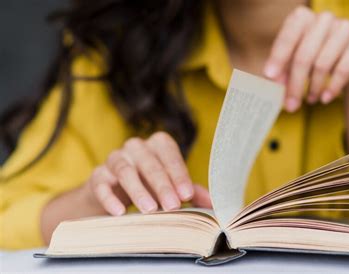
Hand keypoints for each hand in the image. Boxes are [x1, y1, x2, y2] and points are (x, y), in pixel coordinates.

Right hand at [84, 131, 211, 215]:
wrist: (113, 191)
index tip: (187, 195)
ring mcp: (115, 159)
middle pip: (149, 163)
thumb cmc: (150, 185)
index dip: (179, 174)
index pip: (169, 155)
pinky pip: (101, 184)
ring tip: (149, 209)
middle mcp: (136, 147)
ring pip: (125, 171)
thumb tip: (214, 204)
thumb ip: (191, 192)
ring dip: (138, 191)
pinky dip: (109, 198)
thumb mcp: (172, 186)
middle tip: (173, 206)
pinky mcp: (97, 176)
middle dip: (162, 185)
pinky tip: (119, 212)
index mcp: (158, 145)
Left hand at [264, 6, 348, 111]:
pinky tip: (325, 98)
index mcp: (303, 17)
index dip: (278, 57)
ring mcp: (345, 28)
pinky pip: (343, 70)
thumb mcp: (295, 62)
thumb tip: (273, 83)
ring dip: (314, 88)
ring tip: (310, 99)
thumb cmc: (316, 58)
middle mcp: (324, 18)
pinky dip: (332, 87)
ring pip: (322, 64)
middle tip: (290, 105)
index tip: (270, 77)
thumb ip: (282, 70)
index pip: (288, 35)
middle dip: (295, 84)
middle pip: (304, 55)